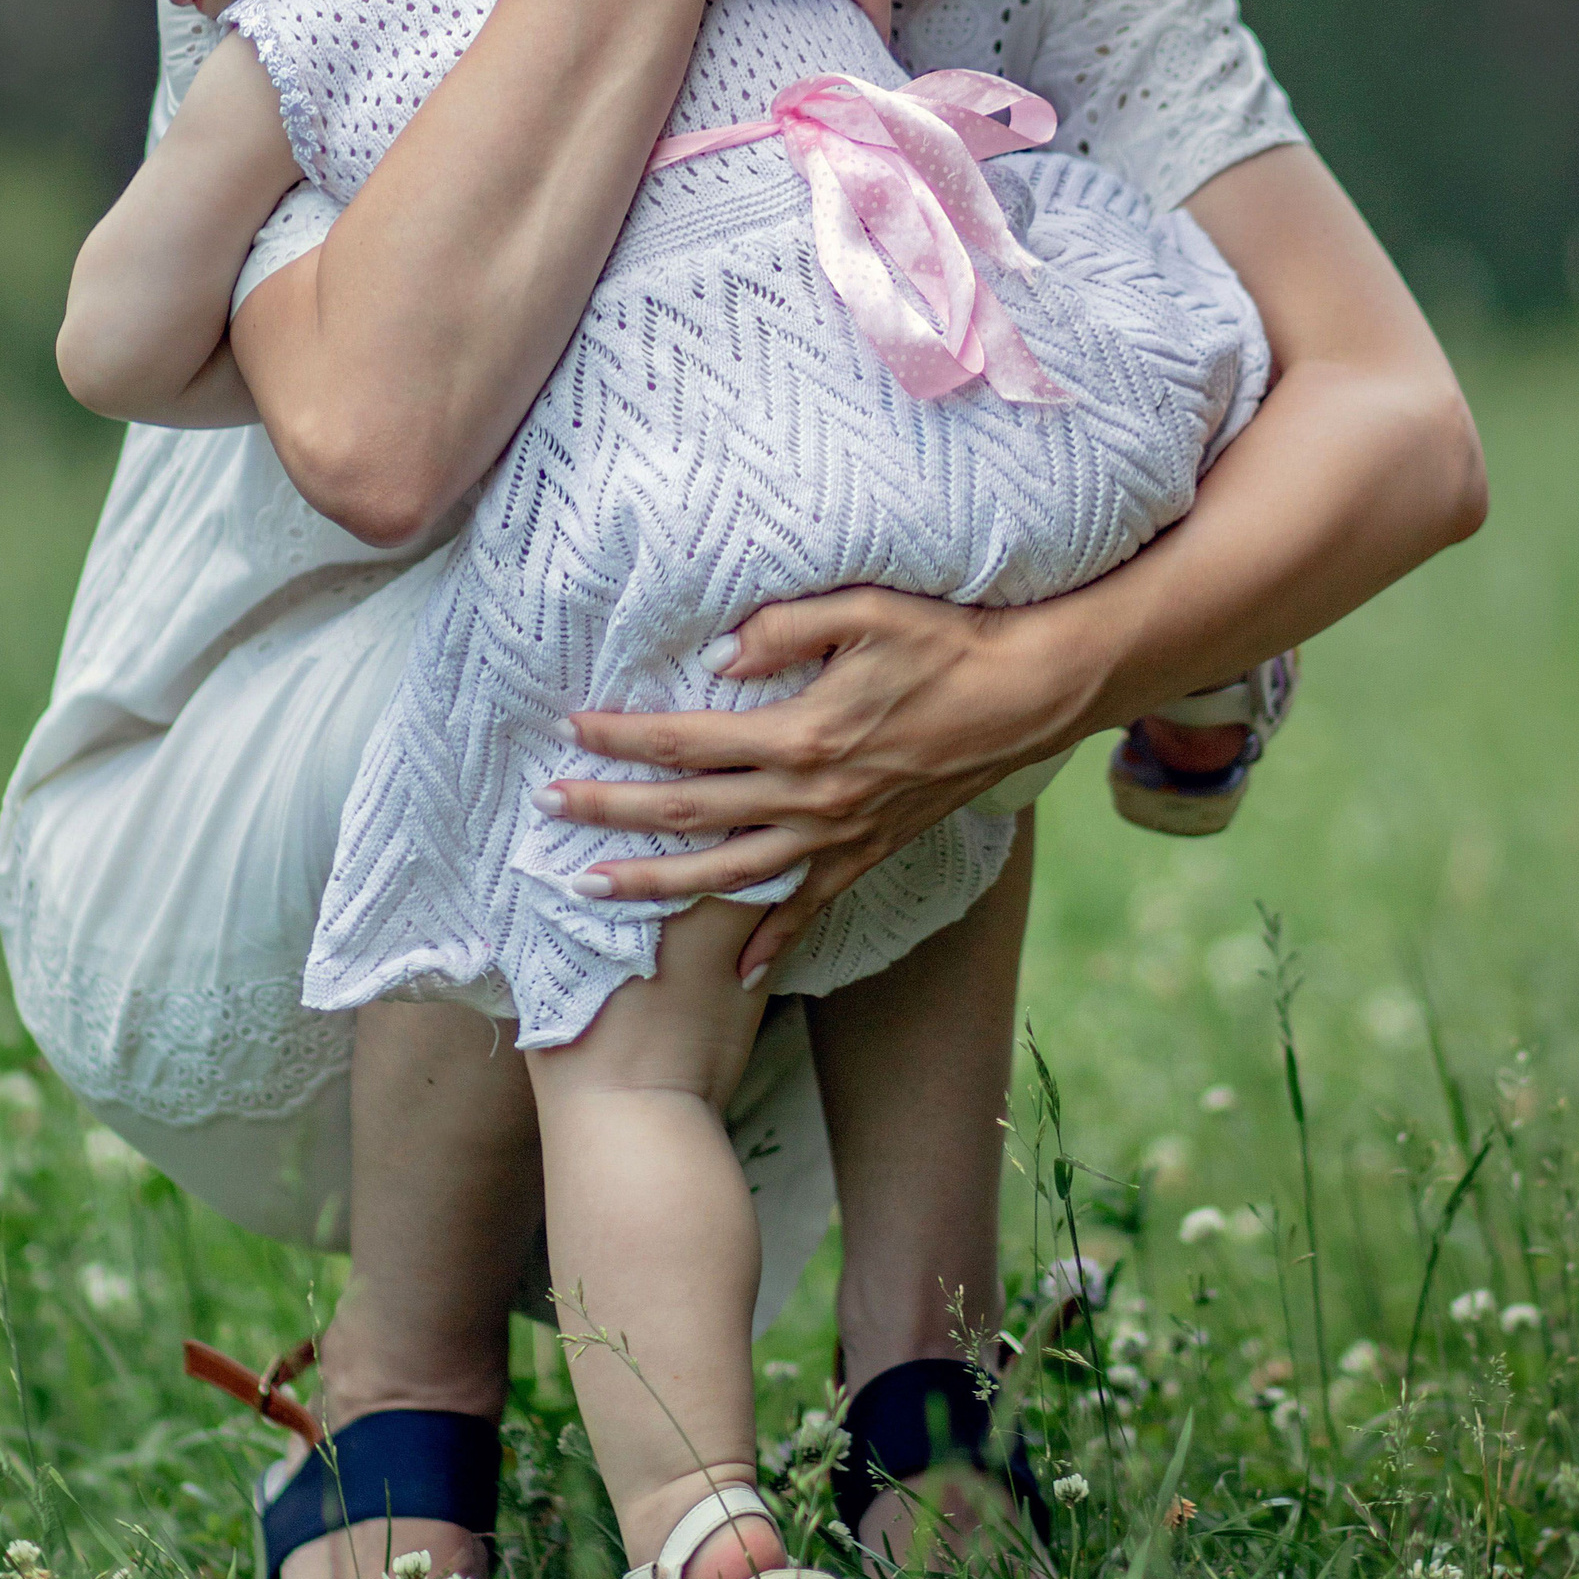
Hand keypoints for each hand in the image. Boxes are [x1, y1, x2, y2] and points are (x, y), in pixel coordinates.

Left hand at [548, 586, 1100, 979]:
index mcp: (802, 735)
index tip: (571, 730)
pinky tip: (740, 968)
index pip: (687, 742)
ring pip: (731, 872)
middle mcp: (813, 797)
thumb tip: (713, 659)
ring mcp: (842, 833)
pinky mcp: (872, 850)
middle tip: (547, 813)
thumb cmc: (949, 640)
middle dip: (611, 815)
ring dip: (657, 883)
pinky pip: (812, 904)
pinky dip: (773, 939)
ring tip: (593, 889)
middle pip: (689, 815)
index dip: (623, 738)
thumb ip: (782, 628)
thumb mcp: (866, 609)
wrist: (1032, 694)